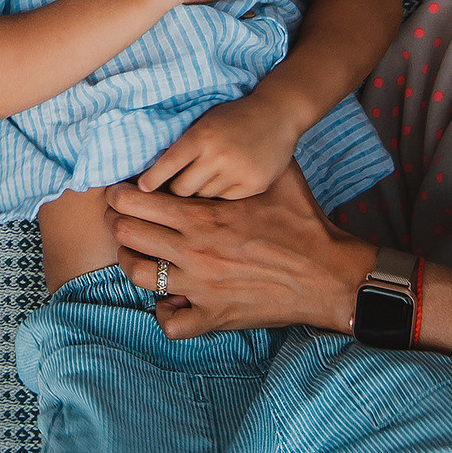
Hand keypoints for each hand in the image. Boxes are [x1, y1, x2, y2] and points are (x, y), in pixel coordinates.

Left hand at [107, 170, 376, 338]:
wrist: (330, 274)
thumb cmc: (304, 224)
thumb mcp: (278, 179)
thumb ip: (247, 159)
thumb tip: (238, 129)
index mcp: (204, 217)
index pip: (137, 201)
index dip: (121, 195)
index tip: (121, 193)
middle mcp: (195, 252)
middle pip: (128, 235)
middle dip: (120, 223)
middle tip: (124, 219)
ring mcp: (202, 288)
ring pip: (139, 275)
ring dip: (132, 261)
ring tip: (138, 253)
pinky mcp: (215, 316)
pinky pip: (171, 323)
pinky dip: (164, 312)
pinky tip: (170, 299)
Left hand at [137, 91, 300, 198]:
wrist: (278, 114)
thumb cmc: (234, 117)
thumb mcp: (204, 122)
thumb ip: (184, 144)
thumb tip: (154, 173)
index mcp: (201, 136)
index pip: (168, 165)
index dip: (152, 179)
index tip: (143, 188)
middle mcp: (218, 156)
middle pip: (182, 190)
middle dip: (176, 190)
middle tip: (177, 186)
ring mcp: (237, 172)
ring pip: (203, 198)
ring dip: (200, 192)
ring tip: (208, 178)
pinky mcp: (254, 185)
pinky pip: (226, 200)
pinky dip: (222, 195)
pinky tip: (228, 180)